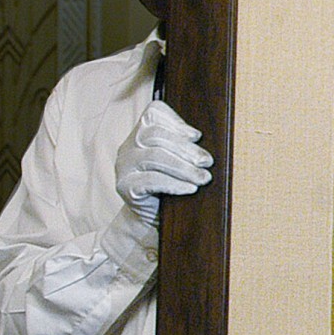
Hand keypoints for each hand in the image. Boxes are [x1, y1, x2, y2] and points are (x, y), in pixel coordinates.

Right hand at [114, 101, 211, 226]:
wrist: (151, 220)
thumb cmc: (171, 188)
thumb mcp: (179, 164)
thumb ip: (186, 149)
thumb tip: (209, 148)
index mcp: (141, 135)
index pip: (152, 114)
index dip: (175, 121)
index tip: (197, 136)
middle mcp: (128, 147)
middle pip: (154, 135)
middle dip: (185, 148)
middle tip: (207, 161)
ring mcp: (124, 167)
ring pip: (153, 156)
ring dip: (183, 167)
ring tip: (203, 178)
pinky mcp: (124, 187)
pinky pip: (150, 180)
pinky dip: (174, 183)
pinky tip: (190, 189)